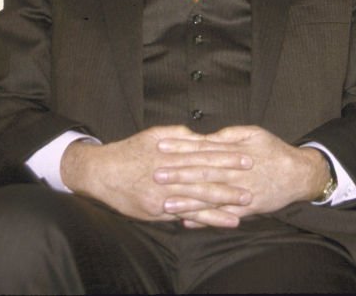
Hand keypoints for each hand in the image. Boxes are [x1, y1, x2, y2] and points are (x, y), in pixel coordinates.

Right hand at [60, 125, 251, 225]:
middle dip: (231, 178)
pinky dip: (208, 218)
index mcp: (171, 152)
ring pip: (199, 197)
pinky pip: (188, 215)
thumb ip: (181, 136)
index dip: (226, 155)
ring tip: (246, 202)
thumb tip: (203, 137)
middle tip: (254, 180)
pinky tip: (226, 220)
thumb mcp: (155, 135)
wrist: (101, 172)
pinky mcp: (159, 210)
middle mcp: (169, 173)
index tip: (246, 156)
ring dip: (224, 201)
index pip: (204, 153)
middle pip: (205, 175)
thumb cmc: (131, 150)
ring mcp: (164, 193)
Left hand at [153, 125, 330, 226]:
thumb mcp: (254, 133)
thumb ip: (229, 135)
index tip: (161, 146)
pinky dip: (204, 219)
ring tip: (165, 203)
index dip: (181, 147)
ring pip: (210, 197)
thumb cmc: (274, 150)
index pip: (203, 148)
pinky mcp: (246, 209)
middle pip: (202, 172)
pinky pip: (221, 216)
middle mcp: (235, 172)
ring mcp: (240, 192)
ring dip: (187, 200)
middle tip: (156, 174)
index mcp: (234, 152)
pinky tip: (186, 221)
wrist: (298, 174)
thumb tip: (206, 136)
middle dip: (178, 174)